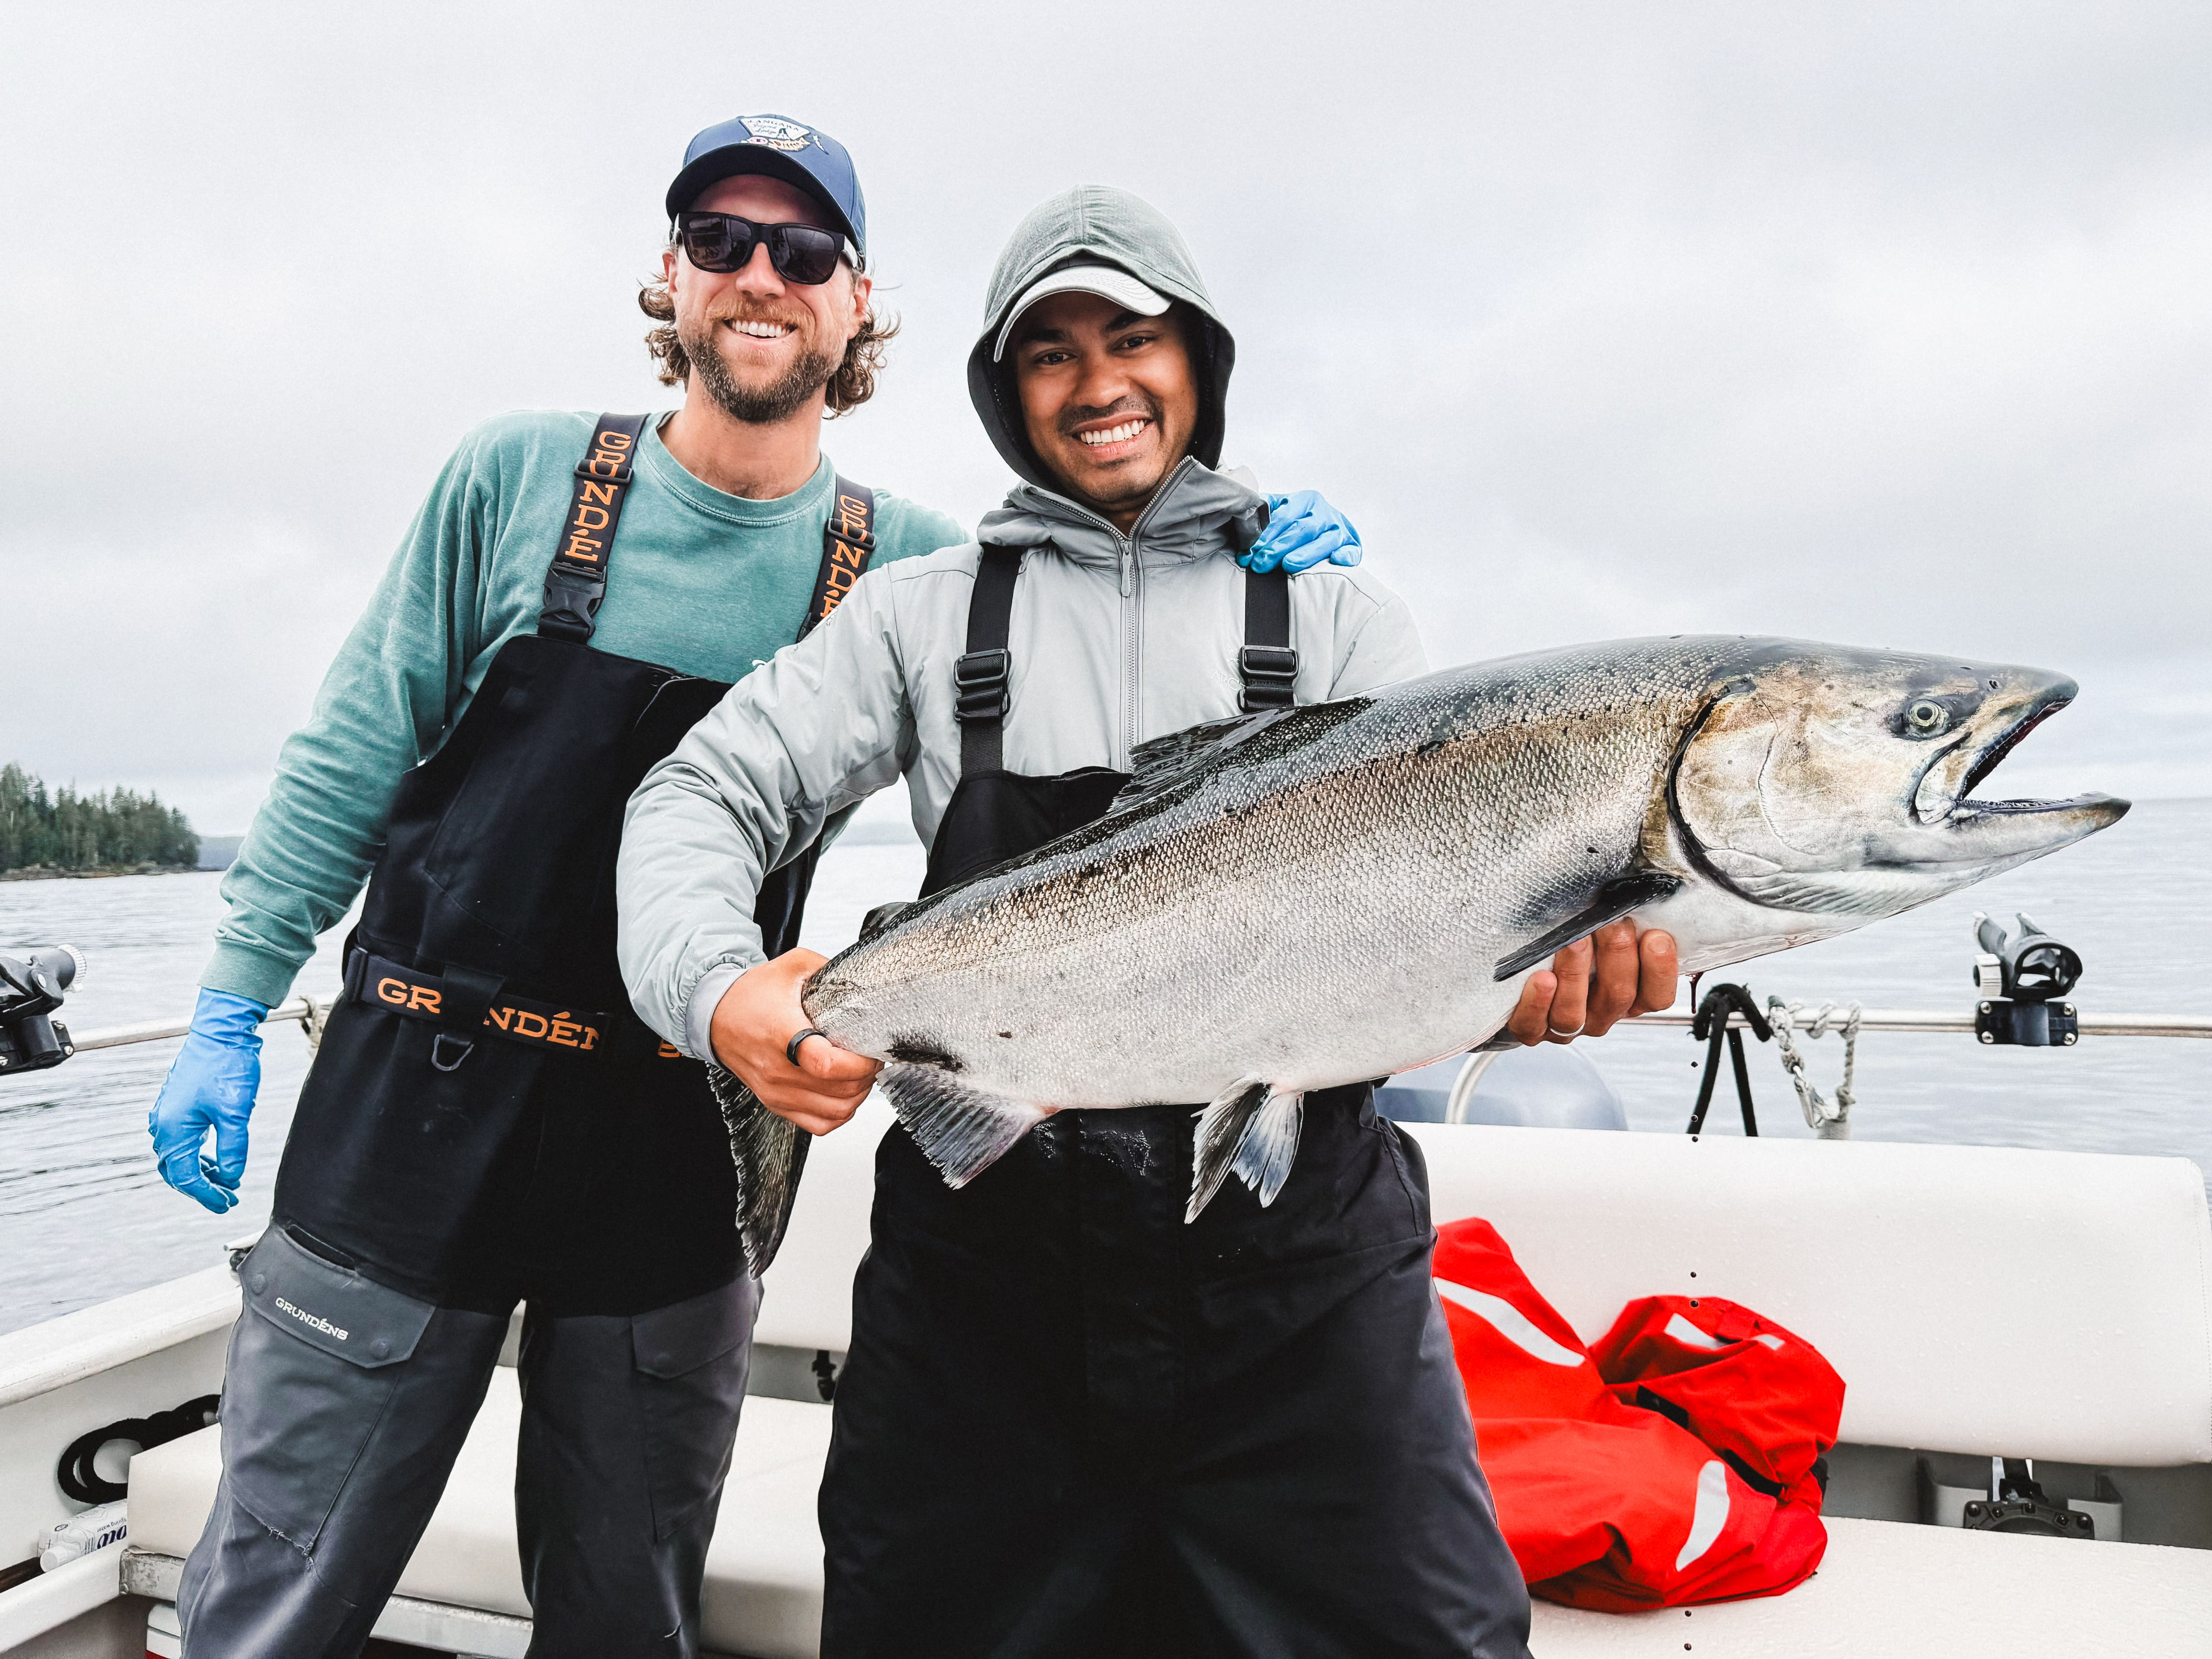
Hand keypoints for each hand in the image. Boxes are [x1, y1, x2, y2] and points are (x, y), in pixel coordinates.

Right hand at [148, 989, 267, 1212]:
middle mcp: (164, 1124)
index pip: (186, 1176)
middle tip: (228, 1198)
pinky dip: (199, 1154)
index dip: (207, 1195)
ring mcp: (169, 1114)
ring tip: (226, 1181)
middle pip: (177, 1170)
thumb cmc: (228, 1067)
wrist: (222, 1032)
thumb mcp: (235, 1113)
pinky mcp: (178, 1105)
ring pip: (179, 1156)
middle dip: (202, 1187)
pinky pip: (183, 1140)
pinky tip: (218, 1158)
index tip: (226, 1204)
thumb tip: (231, 1178)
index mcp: (173, 1129)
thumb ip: (233, 1149)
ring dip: (201, 1171)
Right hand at [709, 950, 880, 1134]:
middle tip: (871, 1057)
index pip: (827, 1064)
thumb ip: (828, 969)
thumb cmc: (750, 995)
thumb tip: (862, 978)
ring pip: (835, 1112)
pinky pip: (819, 1124)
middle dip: (866, 1075)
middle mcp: (778, 1069)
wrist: (715, 1016)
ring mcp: (776, 1091)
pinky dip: (839, 1113)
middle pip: (839, 1092)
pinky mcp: (776, 1103)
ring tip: (859, 1073)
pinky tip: (843, 1093)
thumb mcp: (792, 966)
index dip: (859, 1064)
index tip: (871, 1052)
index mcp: (783, 1034)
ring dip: (857, 1094)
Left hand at [1242, 490, 1362, 573]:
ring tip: (1288, 565)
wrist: (1324, 524)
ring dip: (1306, 554)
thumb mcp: (1278, 512)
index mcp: (1305, 500)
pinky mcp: (1352, 544)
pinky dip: (1347, 556)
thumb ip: (1262, 514)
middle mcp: (1324, 512)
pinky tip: (1336, 560)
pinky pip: (1353, 550)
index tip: (1247, 553)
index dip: (1265, 535)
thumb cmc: (1294, 523)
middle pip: (1302, 529)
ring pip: (1325, 540)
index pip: (1284, 517)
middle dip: (1279, 547)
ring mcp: (1339, 528)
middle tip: (1260, 563)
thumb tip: (1239, 518)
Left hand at [1506, 921, 1679, 1045]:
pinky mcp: (1530, 1028)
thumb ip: (1624, 928)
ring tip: (1575, 941)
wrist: (1523, 980)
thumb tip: (1634, 898)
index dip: (1661, 970)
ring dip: (1576, 973)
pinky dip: (1538, 1002)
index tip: (1656, 936)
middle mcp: (1599, 1015)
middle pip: (1618, 996)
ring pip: (1575, 1012)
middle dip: (1618, 956)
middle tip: (1613, 924)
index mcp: (1627, 998)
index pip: (1656, 996)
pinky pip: (1534, 1023)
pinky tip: (1541, 978)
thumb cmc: (1571, 950)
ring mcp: (1564, 1027)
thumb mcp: (1604, 938)